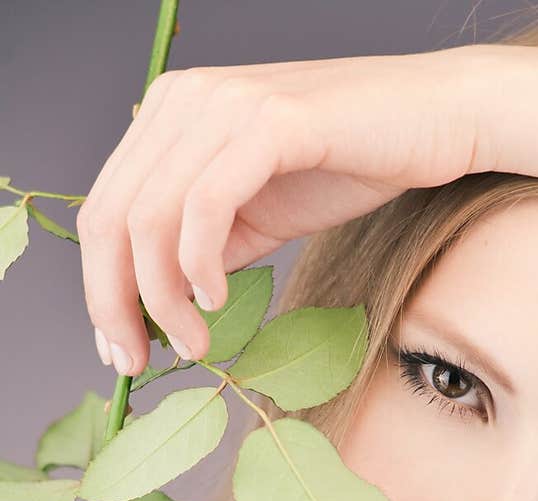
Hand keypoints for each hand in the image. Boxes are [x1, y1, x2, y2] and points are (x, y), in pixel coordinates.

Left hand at [76, 46, 489, 376]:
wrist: (435, 119)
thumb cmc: (354, 162)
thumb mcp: (261, 214)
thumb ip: (208, 248)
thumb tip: (160, 308)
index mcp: (172, 115)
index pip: (105, 211)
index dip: (101, 290)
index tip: (122, 351)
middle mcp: (185, 99)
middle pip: (112, 217)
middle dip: (116, 303)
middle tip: (140, 362)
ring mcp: (224, 105)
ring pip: (151, 217)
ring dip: (163, 298)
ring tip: (195, 343)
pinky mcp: (269, 122)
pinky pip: (207, 203)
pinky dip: (200, 263)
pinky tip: (218, 301)